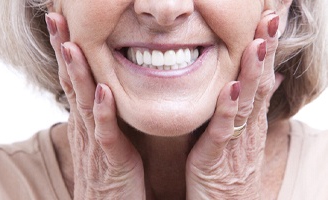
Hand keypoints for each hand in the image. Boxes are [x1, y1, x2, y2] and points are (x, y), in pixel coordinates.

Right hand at [46, 13, 144, 198]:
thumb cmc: (110, 170)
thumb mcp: (103, 135)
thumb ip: (103, 113)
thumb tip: (104, 89)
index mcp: (85, 119)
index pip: (73, 79)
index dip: (68, 51)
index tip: (64, 23)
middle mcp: (85, 126)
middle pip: (71, 83)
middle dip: (64, 50)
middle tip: (56, 18)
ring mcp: (95, 142)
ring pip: (84, 103)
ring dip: (78, 74)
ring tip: (72, 45)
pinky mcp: (110, 159)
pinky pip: (106, 133)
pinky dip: (103, 112)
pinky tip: (103, 92)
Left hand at [186, 11, 281, 198]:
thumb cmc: (231, 168)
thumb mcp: (244, 133)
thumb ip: (252, 106)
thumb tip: (270, 79)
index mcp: (251, 118)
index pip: (263, 76)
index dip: (267, 47)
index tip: (272, 18)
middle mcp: (248, 125)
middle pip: (260, 82)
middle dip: (266, 49)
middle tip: (272, 16)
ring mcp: (236, 140)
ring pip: (247, 101)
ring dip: (253, 72)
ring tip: (258, 43)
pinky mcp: (217, 156)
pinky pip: (224, 130)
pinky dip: (228, 109)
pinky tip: (231, 88)